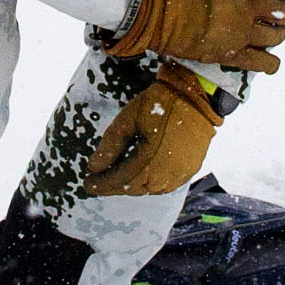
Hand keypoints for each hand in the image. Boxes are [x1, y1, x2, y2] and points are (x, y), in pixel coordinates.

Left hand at [81, 65, 226, 198]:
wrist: (197, 96)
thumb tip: (94, 166)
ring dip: (132, 185)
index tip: (87, 183)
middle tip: (98, 181)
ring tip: (117, 177)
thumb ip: (111, 145)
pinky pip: (165, 184)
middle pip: (134, 188)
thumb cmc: (160, 103)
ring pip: (149, 189)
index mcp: (150, 161)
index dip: (102, 183)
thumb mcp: (129, 119)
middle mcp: (166, 175)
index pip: (120, 180)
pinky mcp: (190, 170)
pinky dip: (149, 182)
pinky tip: (140, 173)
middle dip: (114, 186)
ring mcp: (180, 175)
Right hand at [111, 0, 284, 71]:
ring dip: (278, 34)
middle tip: (278, 12)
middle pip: (283, 10)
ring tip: (272, 33)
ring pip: (277, 36)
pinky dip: (271, 63)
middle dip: (284, 11)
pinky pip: (262, 62)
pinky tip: (272, 62)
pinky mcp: (231, 53)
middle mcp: (246, 6)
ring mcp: (241, 32)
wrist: (157, 11)